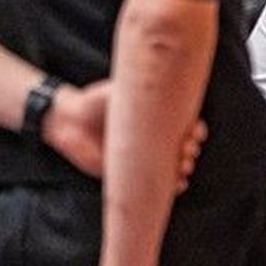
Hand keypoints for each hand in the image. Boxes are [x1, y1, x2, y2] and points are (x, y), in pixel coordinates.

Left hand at [45, 81, 205, 190]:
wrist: (71, 122)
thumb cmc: (97, 102)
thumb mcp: (122, 93)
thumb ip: (140, 92)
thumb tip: (163, 80)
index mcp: (156, 118)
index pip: (186, 125)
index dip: (195, 130)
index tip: (194, 131)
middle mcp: (152, 138)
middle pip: (184, 146)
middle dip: (190, 149)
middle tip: (186, 149)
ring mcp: (142, 156)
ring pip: (173, 165)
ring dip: (183, 167)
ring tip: (182, 166)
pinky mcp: (130, 173)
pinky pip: (155, 183)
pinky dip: (171, 185)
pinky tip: (178, 184)